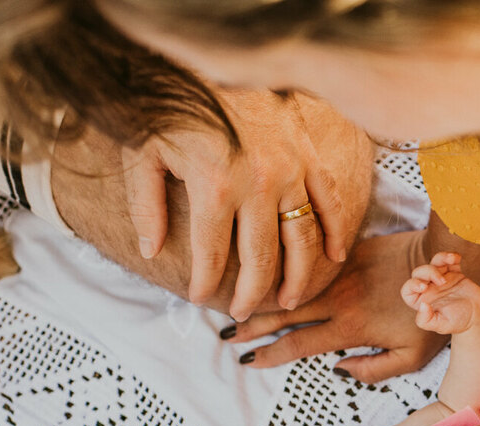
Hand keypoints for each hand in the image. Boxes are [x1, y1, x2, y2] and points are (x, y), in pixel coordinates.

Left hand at [122, 89, 355, 319]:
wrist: (212, 59)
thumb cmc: (175, 107)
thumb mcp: (145, 153)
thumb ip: (146, 205)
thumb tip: (152, 251)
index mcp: (215, 186)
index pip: (212, 253)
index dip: (205, 283)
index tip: (201, 300)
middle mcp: (258, 185)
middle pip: (261, 257)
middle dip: (252, 292)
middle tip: (245, 312)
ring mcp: (290, 172)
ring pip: (300, 240)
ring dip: (297, 276)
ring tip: (288, 299)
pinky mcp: (309, 158)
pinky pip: (329, 204)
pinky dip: (334, 232)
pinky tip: (333, 258)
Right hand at [223, 229, 449, 379]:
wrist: (442, 264)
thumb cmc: (432, 315)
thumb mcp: (411, 357)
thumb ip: (373, 369)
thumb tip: (339, 370)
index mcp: (350, 328)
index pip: (299, 344)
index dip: (269, 354)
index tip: (247, 360)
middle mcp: (337, 300)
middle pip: (283, 316)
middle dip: (250, 327)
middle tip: (225, 337)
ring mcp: (338, 274)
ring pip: (289, 288)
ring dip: (260, 298)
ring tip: (234, 307)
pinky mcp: (345, 254)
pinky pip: (307, 265)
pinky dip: (283, 273)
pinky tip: (263, 275)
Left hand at [400, 252, 479, 335]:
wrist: (478, 316)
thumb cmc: (459, 322)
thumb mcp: (441, 325)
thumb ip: (426, 320)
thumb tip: (422, 305)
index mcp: (422, 301)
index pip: (407, 290)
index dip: (412, 285)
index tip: (424, 286)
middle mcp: (429, 289)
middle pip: (419, 272)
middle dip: (429, 272)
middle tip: (443, 282)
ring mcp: (442, 279)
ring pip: (434, 262)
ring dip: (441, 258)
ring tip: (451, 260)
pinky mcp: (454, 273)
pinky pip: (449, 261)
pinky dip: (452, 256)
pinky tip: (457, 258)